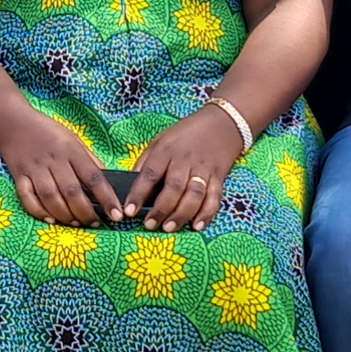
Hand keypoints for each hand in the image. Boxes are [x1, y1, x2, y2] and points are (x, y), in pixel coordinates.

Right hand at [0, 108, 118, 228]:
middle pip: (72, 192)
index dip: (107, 198)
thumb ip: (89, 160)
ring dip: (65, 215)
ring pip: (51, 198)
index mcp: (71, 150)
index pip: (94, 177)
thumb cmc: (48, 132)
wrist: (13, 122)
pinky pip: (27, 198)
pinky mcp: (18, 176)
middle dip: (86, 213)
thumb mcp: (74, 139)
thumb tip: (107, 181)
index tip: (117, 214)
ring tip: (77, 223)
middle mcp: (54, 160)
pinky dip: (39, 211)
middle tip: (95, 223)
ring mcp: (34, 169)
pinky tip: (51, 220)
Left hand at [123, 106, 246, 232]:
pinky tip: (197, 226)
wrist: (222, 123)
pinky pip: (214, 198)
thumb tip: (130, 183)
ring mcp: (203, 170)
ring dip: (182, 214)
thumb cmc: (185, 134)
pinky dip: (207, 213)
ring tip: (169, 228)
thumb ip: (146, 162)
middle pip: (174, 187)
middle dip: (161, 209)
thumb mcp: (160, 140)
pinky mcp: (219, 178)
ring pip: (194, 195)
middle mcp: (185, 161)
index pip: (150, 174)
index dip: (138, 193)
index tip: (129, 211)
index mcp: (166, 151)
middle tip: (150, 225)